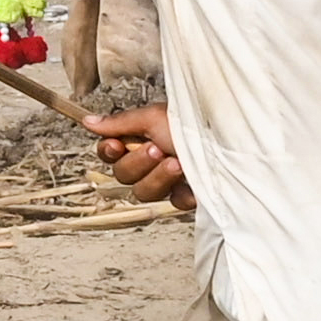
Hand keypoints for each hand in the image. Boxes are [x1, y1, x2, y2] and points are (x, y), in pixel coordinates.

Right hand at [86, 100, 193, 214]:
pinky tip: (195, 180)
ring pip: (144, 193)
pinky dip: (184, 192)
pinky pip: (174, 202)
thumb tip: (88, 122)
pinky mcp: (188, 197)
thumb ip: (120, 123)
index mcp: (140, 140)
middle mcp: (150, 162)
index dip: (109, 153)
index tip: (118, 145)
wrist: (231, 144)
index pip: (109, 154)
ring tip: (180, 163)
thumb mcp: (155, 117)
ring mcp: (169, 181)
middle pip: (122, 176)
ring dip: (160, 177)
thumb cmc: (195, 125)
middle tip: (159, 149)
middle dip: (139, 164)